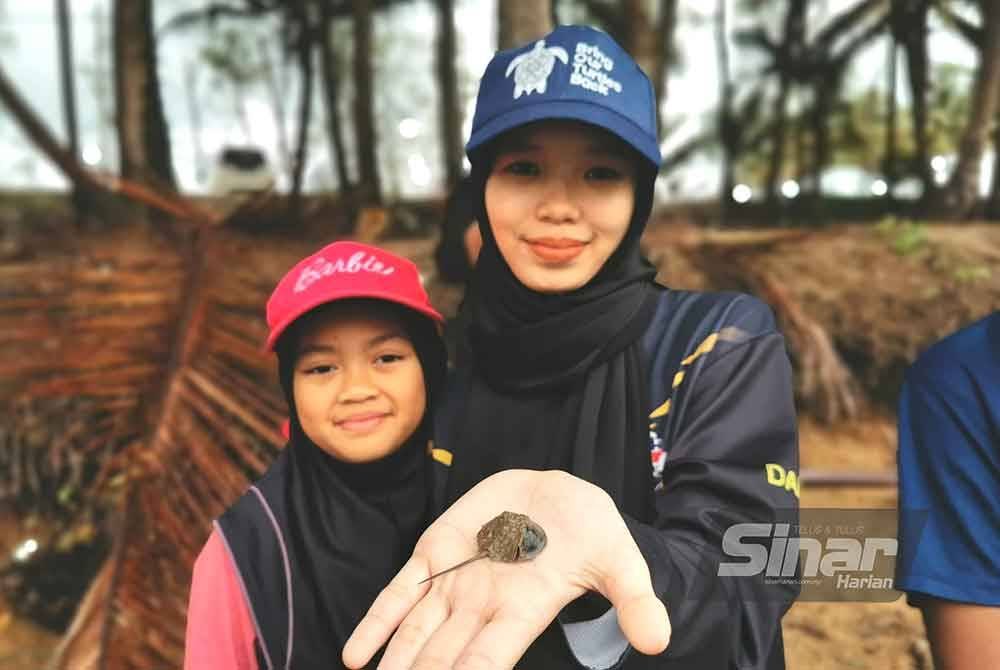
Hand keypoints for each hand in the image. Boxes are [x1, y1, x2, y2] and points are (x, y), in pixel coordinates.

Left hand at [342, 469, 670, 669]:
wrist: (559, 493)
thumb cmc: (590, 532)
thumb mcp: (619, 558)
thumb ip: (634, 598)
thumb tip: (657, 641)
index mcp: (524, 611)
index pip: (489, 658)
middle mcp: (483, 606)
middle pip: (443, 658)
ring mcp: (455, 581)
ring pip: (414, 633)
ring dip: (393, 666)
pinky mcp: (435, 552)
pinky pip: (399, 594)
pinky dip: (377, 623)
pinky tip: (355, 656)